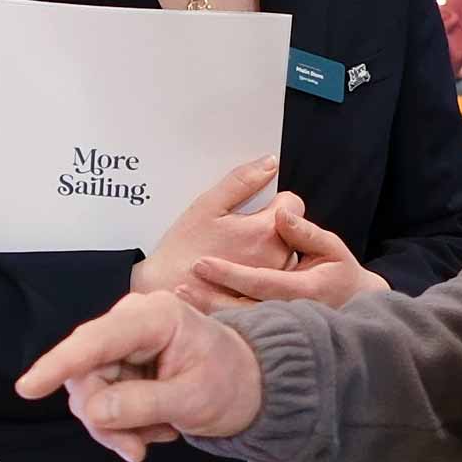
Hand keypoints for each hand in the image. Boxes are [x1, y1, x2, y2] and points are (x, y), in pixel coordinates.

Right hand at [15, 291, 262, 461]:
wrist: (251, 387)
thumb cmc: (232, 383)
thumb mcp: (193, 400)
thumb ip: (141, 404)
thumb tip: (94, 411)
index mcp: (153, 317)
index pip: (94, 341)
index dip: (58, 364)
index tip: (28, 388)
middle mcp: (130, 323)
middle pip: (85, 373)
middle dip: (104, 417)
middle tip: (135, 448)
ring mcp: (121, 344)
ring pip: (89, 393)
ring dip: (117, 425)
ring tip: (158, 434)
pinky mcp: (119, 364)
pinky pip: (101, 400)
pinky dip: (123, 423)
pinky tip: (155, 426)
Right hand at [134, 157, 298, 311]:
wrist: (168, 292)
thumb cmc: (183, 251)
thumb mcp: (208, 206)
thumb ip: (242, 181)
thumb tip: (269, 163)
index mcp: (264, 231)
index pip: (293, 204)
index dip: (275, 201)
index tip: (256, 208)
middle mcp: (277, 258)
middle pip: (293, 230)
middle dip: (274, 226)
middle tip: (242, 232)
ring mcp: (273, 283)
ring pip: (288, 255)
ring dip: (272, 250)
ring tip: (239, 253)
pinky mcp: (266, 298)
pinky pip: (278, 280)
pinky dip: (266, 272)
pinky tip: (241, 270)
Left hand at [189, 203, 390, 310]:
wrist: (355, 308)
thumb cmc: (342, 274)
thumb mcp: (331, 248)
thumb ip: (305, 232)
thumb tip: (281, 214)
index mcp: (302, 289)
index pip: (259, 282)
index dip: (229, 274)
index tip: (201, 264)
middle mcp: (288, 312)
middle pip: (241, 307)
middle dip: (209, 297)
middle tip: (179, 286)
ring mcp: (280, 324)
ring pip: (238, 320)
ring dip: (208, 308)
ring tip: (180, 296)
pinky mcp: (274, 330)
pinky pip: (242, 328)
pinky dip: (217, 319)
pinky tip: (194, 311)